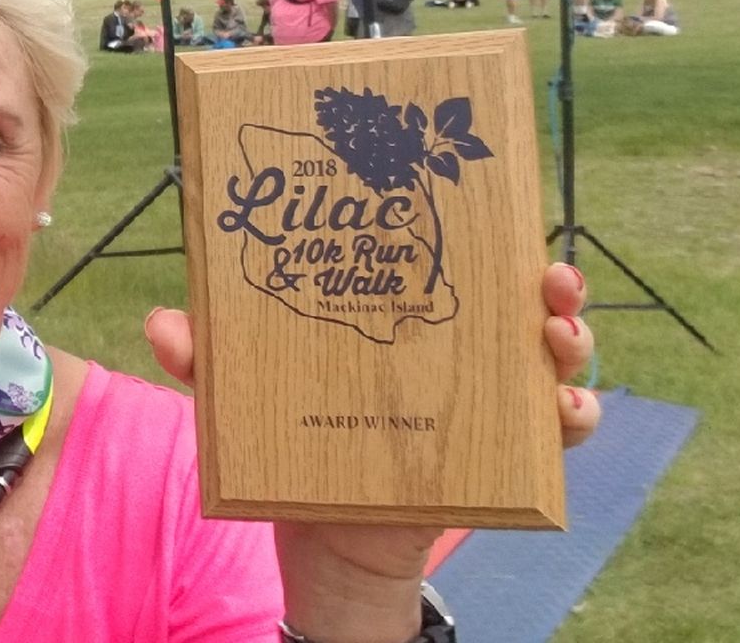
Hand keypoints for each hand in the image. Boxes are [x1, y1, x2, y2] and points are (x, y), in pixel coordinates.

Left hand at [144, 262, 598, 642]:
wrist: (316, 532)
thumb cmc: (291, 434)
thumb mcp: (242, 390)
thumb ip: (205, 359)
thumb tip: (164, 325)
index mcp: (404, 314)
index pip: (454, 258)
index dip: (482, 230)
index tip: (491, 206)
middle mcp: (458, 349)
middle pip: (520, 302)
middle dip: (550, 282)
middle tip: (550, 276)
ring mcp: (487, 402)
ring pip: (551, 360)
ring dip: (571, 342)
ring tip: (559, 337)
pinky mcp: (500, 459)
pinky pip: (556, 438)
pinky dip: (574, 417)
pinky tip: (567, 411)